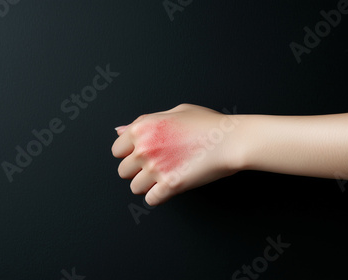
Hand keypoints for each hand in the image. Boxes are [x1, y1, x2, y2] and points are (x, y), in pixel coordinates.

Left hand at [111, 103, 241, 205]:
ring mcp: (156, 168)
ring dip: (147, 185)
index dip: (129, 154)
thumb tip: (121, 131)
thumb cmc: (208, 124)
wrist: (230, 140)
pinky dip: (159, 197)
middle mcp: (144, 148)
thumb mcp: (175, 112)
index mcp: (142, 128)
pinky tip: (169, 189)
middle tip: (155, 166)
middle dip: (137, 170)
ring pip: (135, 187)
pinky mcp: (170, 185)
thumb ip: (145, 122)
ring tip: (163, 178)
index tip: (142, 155)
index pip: (117, 150)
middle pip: (123, 171)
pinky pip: (151, 200)